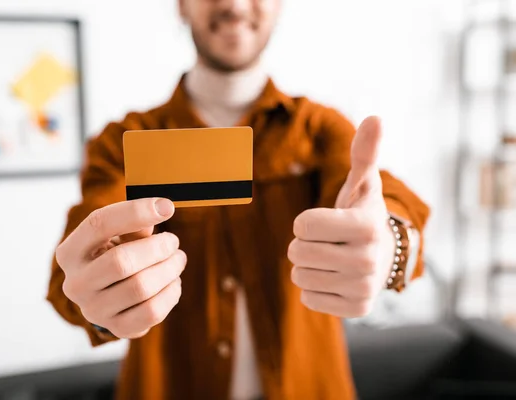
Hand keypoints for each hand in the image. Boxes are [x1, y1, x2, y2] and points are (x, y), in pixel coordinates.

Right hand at [56, 198, 185, 338]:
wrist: (108, 295)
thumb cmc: (114, 254)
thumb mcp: (116, 235)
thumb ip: (134, 224)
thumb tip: (160, 210)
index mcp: (70, 252)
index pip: (100, 224)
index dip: (136, 212)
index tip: (166, 207)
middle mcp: (76, 283)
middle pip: (121, 261)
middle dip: (157, 248)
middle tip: (173, 242)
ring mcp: (94, 310)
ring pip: (141, 288)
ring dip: (169, 269)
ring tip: (178, 259)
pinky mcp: (118, 328)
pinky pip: (153, 312)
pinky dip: (171, 292)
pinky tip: (174, 281)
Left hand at [287, 116, 395, 317]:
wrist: (383, 253)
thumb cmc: (362, 212)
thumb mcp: (362, 182)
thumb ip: (364, 153)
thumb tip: (375, 118)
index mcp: (366, 226)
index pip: (302, 225)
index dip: (305, 221)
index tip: (326, 221)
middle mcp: (369, 260)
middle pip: (298, 252)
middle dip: (303, 244)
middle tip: (326, 240)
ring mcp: (364, 287)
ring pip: (299, 277)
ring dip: (308, 266)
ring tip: (332, 258)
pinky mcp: (357, 309)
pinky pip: (308, 299)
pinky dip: (314, 288)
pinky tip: (335, 278)